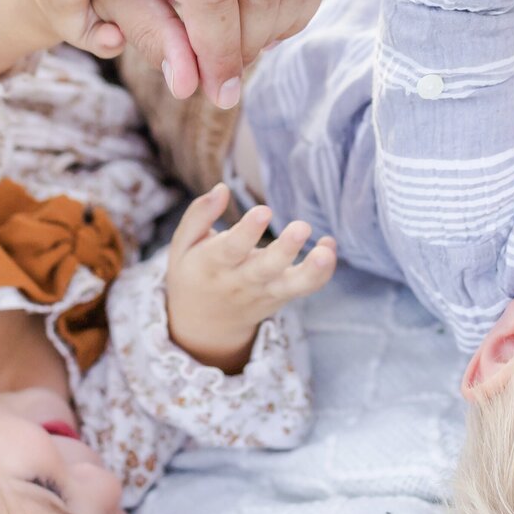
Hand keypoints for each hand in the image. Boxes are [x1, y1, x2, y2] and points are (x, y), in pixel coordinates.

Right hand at [165, 182, 336, 372]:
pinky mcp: (279, 298)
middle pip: (264, 270)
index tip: (264, 210)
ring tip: (326, 252)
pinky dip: (321, 272)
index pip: (230, 249)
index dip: (247, 232)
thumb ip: (199, 214)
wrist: (202, 325)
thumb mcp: (183, 245)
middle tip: (302, 227)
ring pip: (290, 286)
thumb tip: (222, 188)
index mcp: (211, 265)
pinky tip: (329, 246)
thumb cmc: (194, 272)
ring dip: (311, 271)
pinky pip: (303, 288)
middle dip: (284, 250)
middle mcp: (239, 282)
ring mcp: (262, 293)